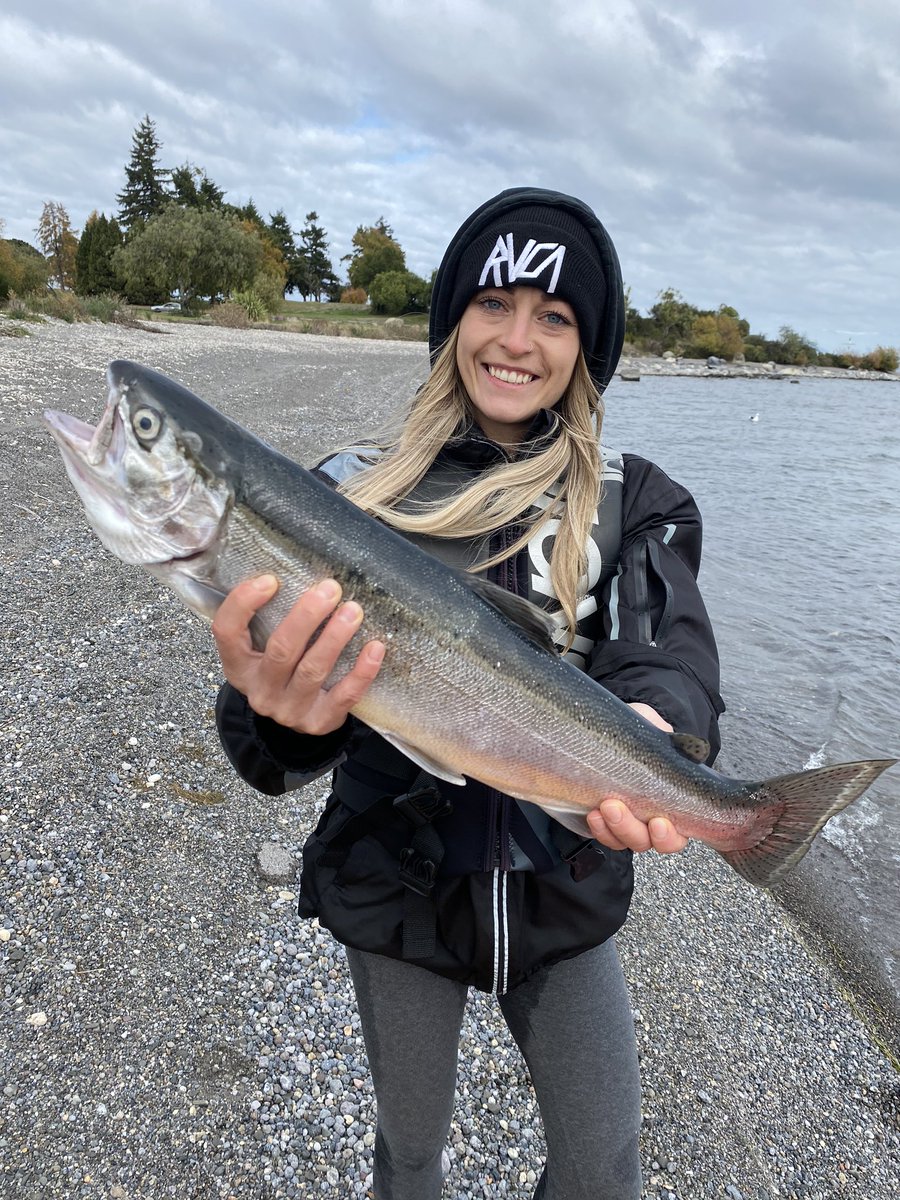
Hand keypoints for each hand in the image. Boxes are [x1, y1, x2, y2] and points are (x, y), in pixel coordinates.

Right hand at [212, 575, 384, 734]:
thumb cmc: (282, 670)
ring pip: (313, 671)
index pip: (227, 632)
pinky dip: (362, 671)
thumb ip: (269, 619)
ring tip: (354, 610)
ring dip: (335, 638)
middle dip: (306, 616)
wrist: (292, 722)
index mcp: (238, 666)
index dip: (243, 604)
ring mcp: (289, 710)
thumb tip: (298, 569)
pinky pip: (344, 696)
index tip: (271, 580)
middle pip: (280, 650)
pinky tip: (375, 647)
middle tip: (330, 589)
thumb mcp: (262, 649)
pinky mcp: (320, 722)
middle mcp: (260, 690)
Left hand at [585, 703, 688, 854]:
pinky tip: (591, 813)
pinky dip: (598, 828)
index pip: (678, 834)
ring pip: (623, 841)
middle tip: (615, 806)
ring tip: (603, 805)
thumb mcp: (652, 727)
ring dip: (613, 828)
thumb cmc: (636, 734)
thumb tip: (668, 737)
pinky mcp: (602, 822)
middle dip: (633, 829)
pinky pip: (602, 835)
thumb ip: (664, 734)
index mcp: (671, 804)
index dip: (670, 836)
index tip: (659, 822)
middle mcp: (649, 820)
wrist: (605, 731)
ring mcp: (625, 823)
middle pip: (648, 842)